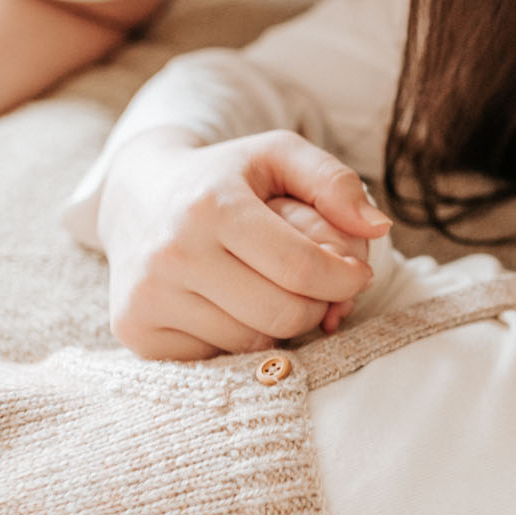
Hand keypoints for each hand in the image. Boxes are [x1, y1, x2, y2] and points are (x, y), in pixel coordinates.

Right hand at [95, 128, 388, 359]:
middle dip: (318, 306)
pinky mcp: (135, 331)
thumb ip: (334, 182)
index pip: (302, 269)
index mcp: (212, 206)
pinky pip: (217, 359)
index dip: (345, 279)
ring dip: (280, 325)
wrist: (136, 197)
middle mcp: (173, 253)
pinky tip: (231, 305)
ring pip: (253, 342)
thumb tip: (379, 227)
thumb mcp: (277, 155)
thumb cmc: (223, 177)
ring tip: (272, 291)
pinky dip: (238, 339)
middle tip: (320, 289)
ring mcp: (148, 296)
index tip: (355, 274)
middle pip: (283, 314)